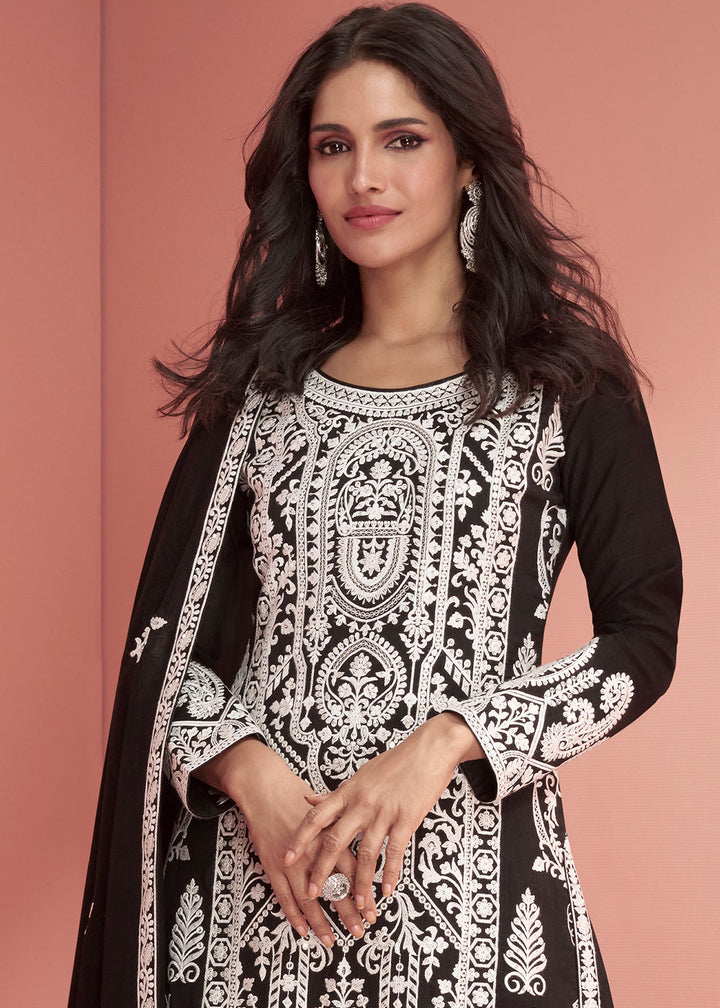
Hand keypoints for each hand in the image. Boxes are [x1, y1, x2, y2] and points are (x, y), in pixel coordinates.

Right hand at [196, 739, 376, 946]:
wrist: (267, 789)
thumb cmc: (299, 797)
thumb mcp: (328, 808)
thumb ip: (347, 828)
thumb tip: (369, 839)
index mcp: (331, 836)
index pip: (352, 871)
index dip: (362, 892)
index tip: (373, 910)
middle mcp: (314, 851)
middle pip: (334, 887)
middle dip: (347, 912)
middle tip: (360, 930)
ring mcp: (293, 861)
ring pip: (309, 898)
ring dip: (321, 921)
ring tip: (331, 940)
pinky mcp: (274, 866)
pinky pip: (284, 896)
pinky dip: (293, 915)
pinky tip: (302, 929)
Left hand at [283, 712, 483, 911]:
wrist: (428, 749)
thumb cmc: (395, 763)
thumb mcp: (360, 775)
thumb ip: (335, 793)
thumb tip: (307, 799)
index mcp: (348, 791)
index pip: (316, 817)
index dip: (300, 839)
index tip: (286, 858)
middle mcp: (362, 803)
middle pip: (335, 840)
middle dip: (322, 870)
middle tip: (312, 892)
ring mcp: (384, 811)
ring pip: (366, 853)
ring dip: (360, 882)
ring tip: (356, 903)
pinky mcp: (407, 818)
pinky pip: (395, 851)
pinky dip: (391, 873)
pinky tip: (387, 890)